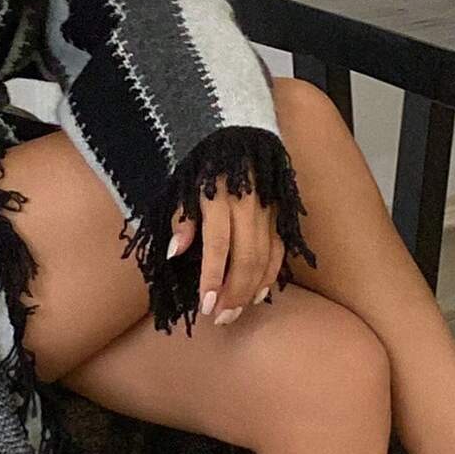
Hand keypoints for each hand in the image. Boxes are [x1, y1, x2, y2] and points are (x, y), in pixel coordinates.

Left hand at [166, 178, 284, 325]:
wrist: (237, 135)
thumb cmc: (202, 168)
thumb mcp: (183, 187)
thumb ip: (181, 220)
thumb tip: (175, 252)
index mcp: (219, 197)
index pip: (218, 245)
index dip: (213, 277)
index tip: (206, 305)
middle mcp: (247, 205)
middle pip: (246, 257)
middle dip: (234, 292)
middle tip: (221, 319)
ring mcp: (267, 210)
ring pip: (265, 258)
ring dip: (250, 290)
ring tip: (235, 313)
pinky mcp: (279, 214)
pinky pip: (279, 250)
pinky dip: (271, 274)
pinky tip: (258, 295)